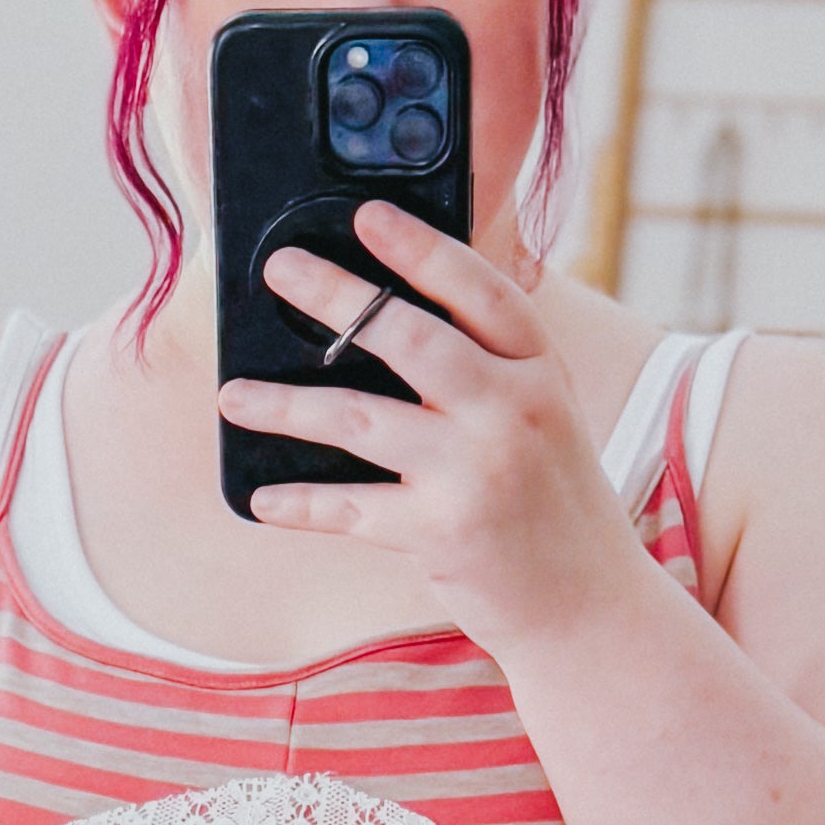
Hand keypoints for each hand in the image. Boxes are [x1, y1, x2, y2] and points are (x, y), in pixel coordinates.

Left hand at [218, 200, 646, 663]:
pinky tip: (262, 498)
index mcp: (541, 371)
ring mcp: (477, 472)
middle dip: (337, 297)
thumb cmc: (554, 506)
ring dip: (287, 405)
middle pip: (410, 337)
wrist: (591, 609)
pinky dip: (302, 503)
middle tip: (280, 269)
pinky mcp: (444, 532)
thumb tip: (388, 323)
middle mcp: (514, 411)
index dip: (422, 248)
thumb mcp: (546, 420)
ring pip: (361, 418)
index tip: (368, 215)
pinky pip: (352, 509)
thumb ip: (492, 370)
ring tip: (233, 395)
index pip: (480, 290)